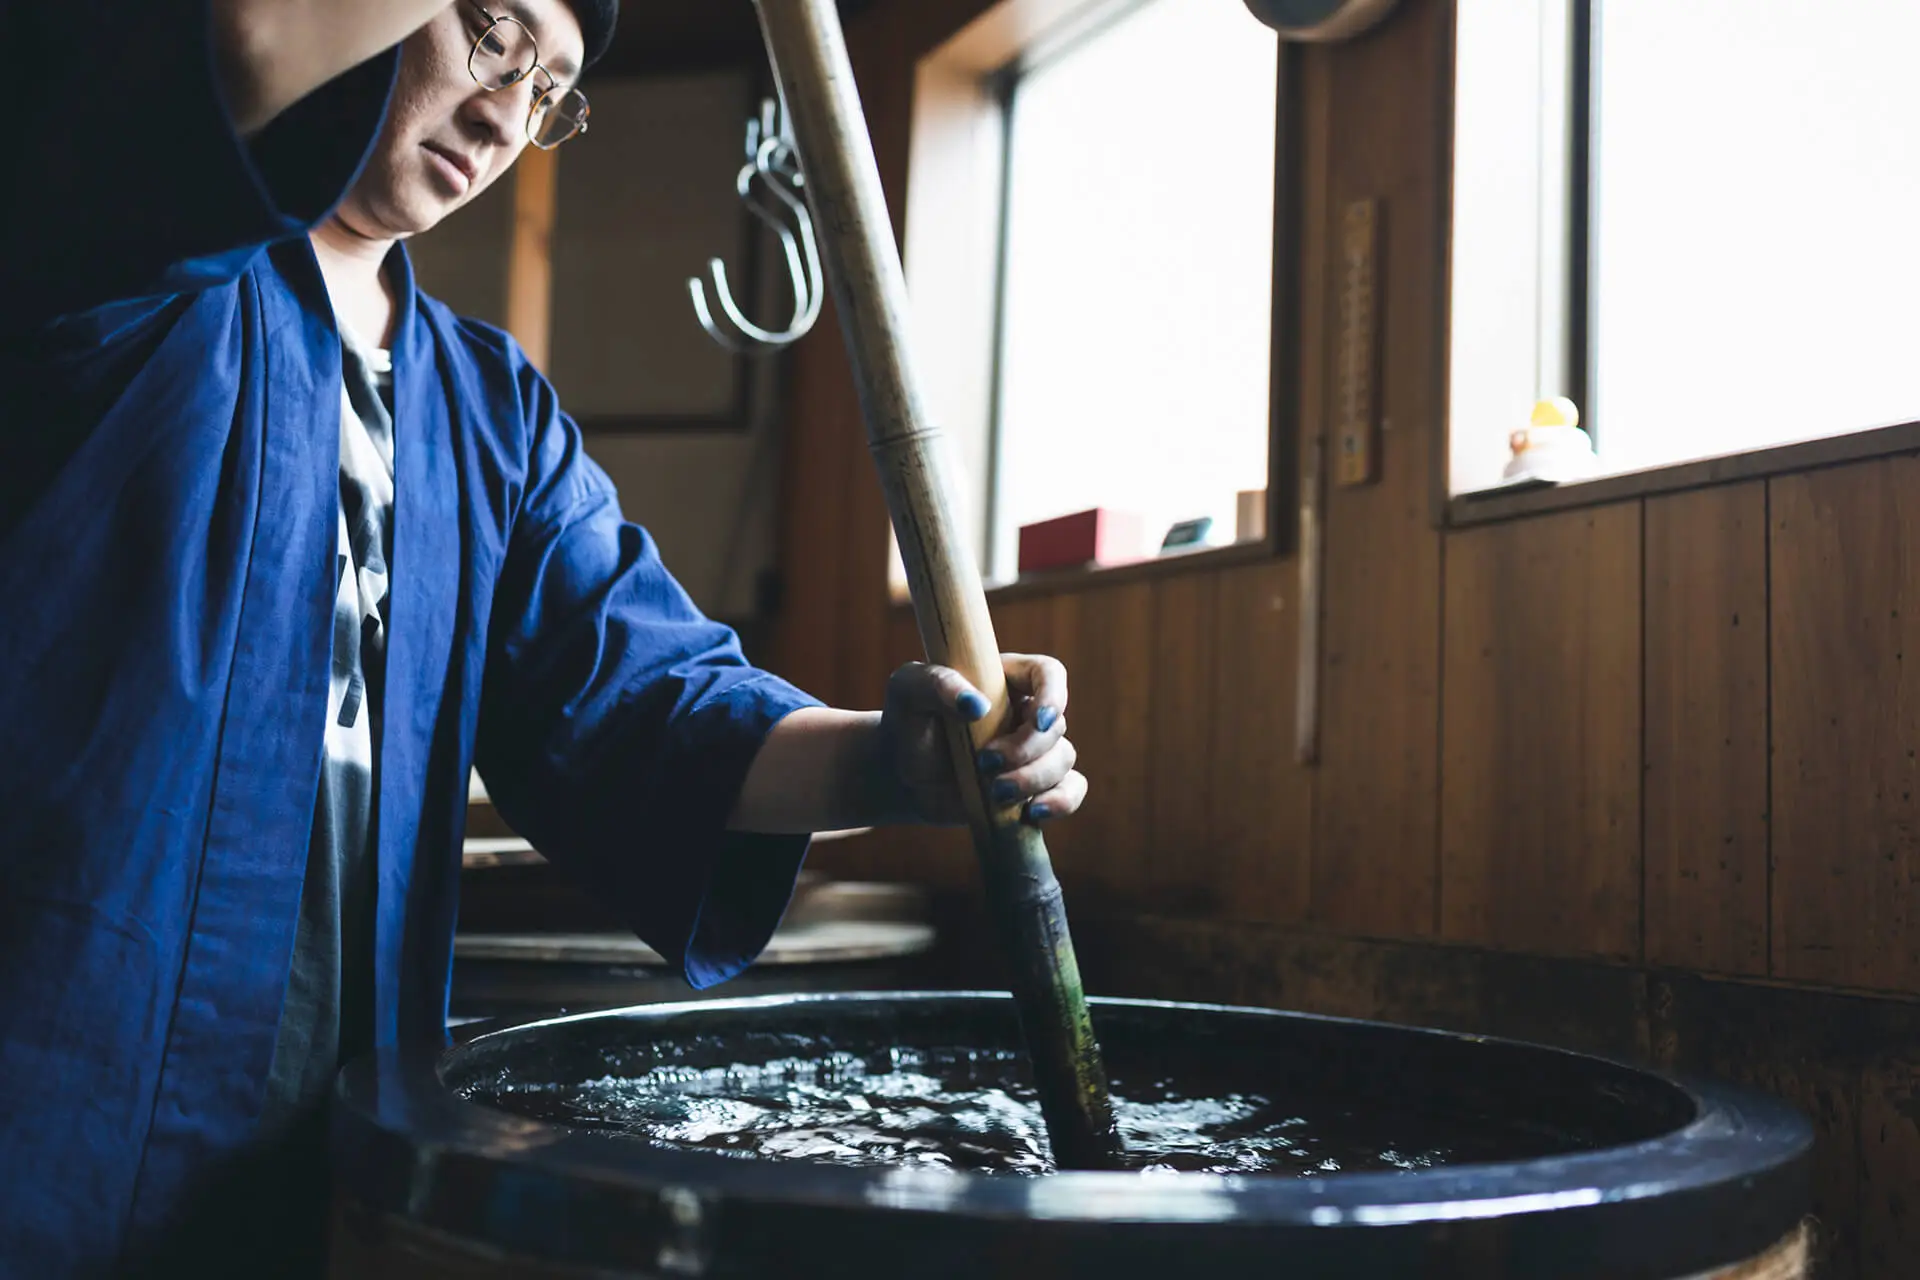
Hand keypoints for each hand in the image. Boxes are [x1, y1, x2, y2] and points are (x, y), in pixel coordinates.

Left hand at [872, 654, 1085, 826]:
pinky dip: (1062, 802)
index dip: (1054, 695)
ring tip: (994, 792)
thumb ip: (937, 684)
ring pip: (1064, 759)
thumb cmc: (907, 723)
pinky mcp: (1035, 786)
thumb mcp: (908, 691)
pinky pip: (1071, 790)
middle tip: (984, 763)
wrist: (902, 776)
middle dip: (1026, 750)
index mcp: (1005, 679)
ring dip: (1034, 779)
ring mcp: (1034, 751)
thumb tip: (977, 704)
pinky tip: (1033, 812)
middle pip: (1055, 726)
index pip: (1049, 674)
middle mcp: (1027, 713)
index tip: (1036, 721)